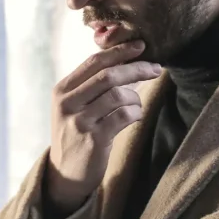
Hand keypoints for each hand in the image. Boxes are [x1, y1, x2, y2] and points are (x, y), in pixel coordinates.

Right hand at [47, 40, 161, 211]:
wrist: (65, 173)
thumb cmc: (76, 134)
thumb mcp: (74, 106)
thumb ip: (93, 85)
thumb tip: (128, 60)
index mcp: (62, 90)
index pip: (94, 62)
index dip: (119, 51)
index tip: (141, 46)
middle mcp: (67, 103)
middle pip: (108, 75)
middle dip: (136, 68)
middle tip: (156, 68)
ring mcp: (79, 122)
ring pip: (118, 95)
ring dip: (135, 97)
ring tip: (136, 105)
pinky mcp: (93, 140)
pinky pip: (124, 116)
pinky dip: (135, 113)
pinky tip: (134, 117)